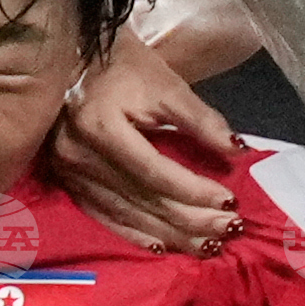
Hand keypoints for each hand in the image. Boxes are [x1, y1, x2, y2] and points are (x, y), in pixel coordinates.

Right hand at [49, 33, 240, 253]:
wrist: (75, 58)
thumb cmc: (124, 67)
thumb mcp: (166, 85)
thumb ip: (201, 120)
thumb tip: (237, 152)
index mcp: (101, 126)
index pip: (154, 172)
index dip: (193, 190)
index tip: (229, 200)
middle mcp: (80, 155)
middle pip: (142, 199)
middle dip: (189, 219)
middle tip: (228, 230)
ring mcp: (69, 172)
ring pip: (126, 214)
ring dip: (170, 234)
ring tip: (206, 246)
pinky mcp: (67, 182)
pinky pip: (104, 217)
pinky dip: (136, 234)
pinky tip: (163, 247)